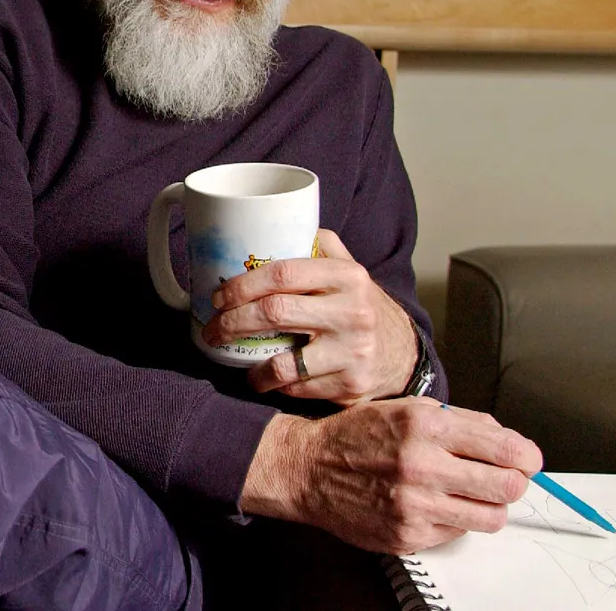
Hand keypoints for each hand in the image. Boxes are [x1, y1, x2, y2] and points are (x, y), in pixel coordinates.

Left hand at [203, 229, 417, 403]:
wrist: (402, 351)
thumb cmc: (360, 303)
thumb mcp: (348, 267)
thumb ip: (317, 244)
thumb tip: (269, 227)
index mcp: (347, 275)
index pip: (283, 274)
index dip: (243, 285)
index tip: (218, 296)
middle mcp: (352, 311)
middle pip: (275, 313)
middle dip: (233, 321)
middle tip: (212, 329)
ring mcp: (352, 352)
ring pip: (284, 362)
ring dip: (250, 365)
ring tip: (232, 358)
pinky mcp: (351, 386)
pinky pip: (299, 388)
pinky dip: (275, 384)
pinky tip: (265, 378)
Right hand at [240, 397, 541, 552]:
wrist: (311, 468)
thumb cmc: (359, 435)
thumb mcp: (407, 408)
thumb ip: (459, 421)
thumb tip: (505, 439)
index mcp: (425, 425)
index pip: (501, 447)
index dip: (526, 456)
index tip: (530, 459)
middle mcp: (423, 465)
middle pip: (506, 486)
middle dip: (515, 482)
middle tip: (509, 478)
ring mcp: (416, 505)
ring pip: (490, 517)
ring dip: (491, 505)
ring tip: (475, 492)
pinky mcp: (410, 536)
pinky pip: (458, 533)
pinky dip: (456, 519)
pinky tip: (437, 503)